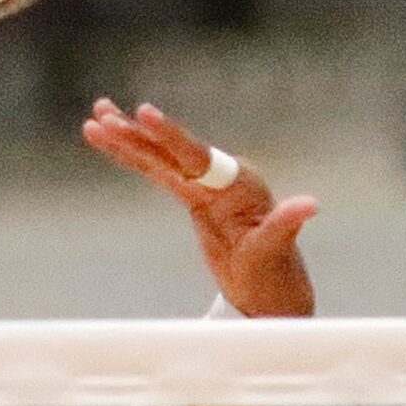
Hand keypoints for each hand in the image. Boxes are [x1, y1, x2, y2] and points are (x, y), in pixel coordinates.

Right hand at [83, 100, 317, 317]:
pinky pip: (157, 173)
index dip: (169, 134)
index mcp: (239, 184)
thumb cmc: (275, 275)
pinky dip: (134, 159)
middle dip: (136, 132)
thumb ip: (285, 225)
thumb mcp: (275, 252)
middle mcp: (222, 177)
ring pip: (159, 157)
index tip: (144, 113)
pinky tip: (112, 146)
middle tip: (103, 111)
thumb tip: (310, 205)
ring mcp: (206, 186)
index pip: (197, 154)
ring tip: (96, 118)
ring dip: (127, 139)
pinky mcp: (193, 197)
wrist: (271, 293)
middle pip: (171, 149)